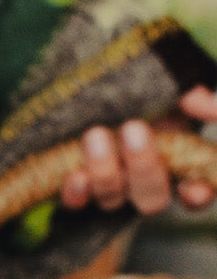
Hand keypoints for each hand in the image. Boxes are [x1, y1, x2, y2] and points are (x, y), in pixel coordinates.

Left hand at [60, 85, 216, 214]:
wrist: (97, 76)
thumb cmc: (147, 81)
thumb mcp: (175, 83)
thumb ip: (196, 96)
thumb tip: (210, 107)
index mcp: (178, 158)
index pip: (198, 193)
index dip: (197, 195)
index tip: (189, 187)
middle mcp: (145, 180)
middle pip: (151, 199)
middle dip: (144, 167)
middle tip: (134, 129)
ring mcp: (113, 186)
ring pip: (112, 199)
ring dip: (105, 172)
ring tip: (96, 135)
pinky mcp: (80, 185)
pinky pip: (76, 201)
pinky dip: (76, 192)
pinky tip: (76, 175)